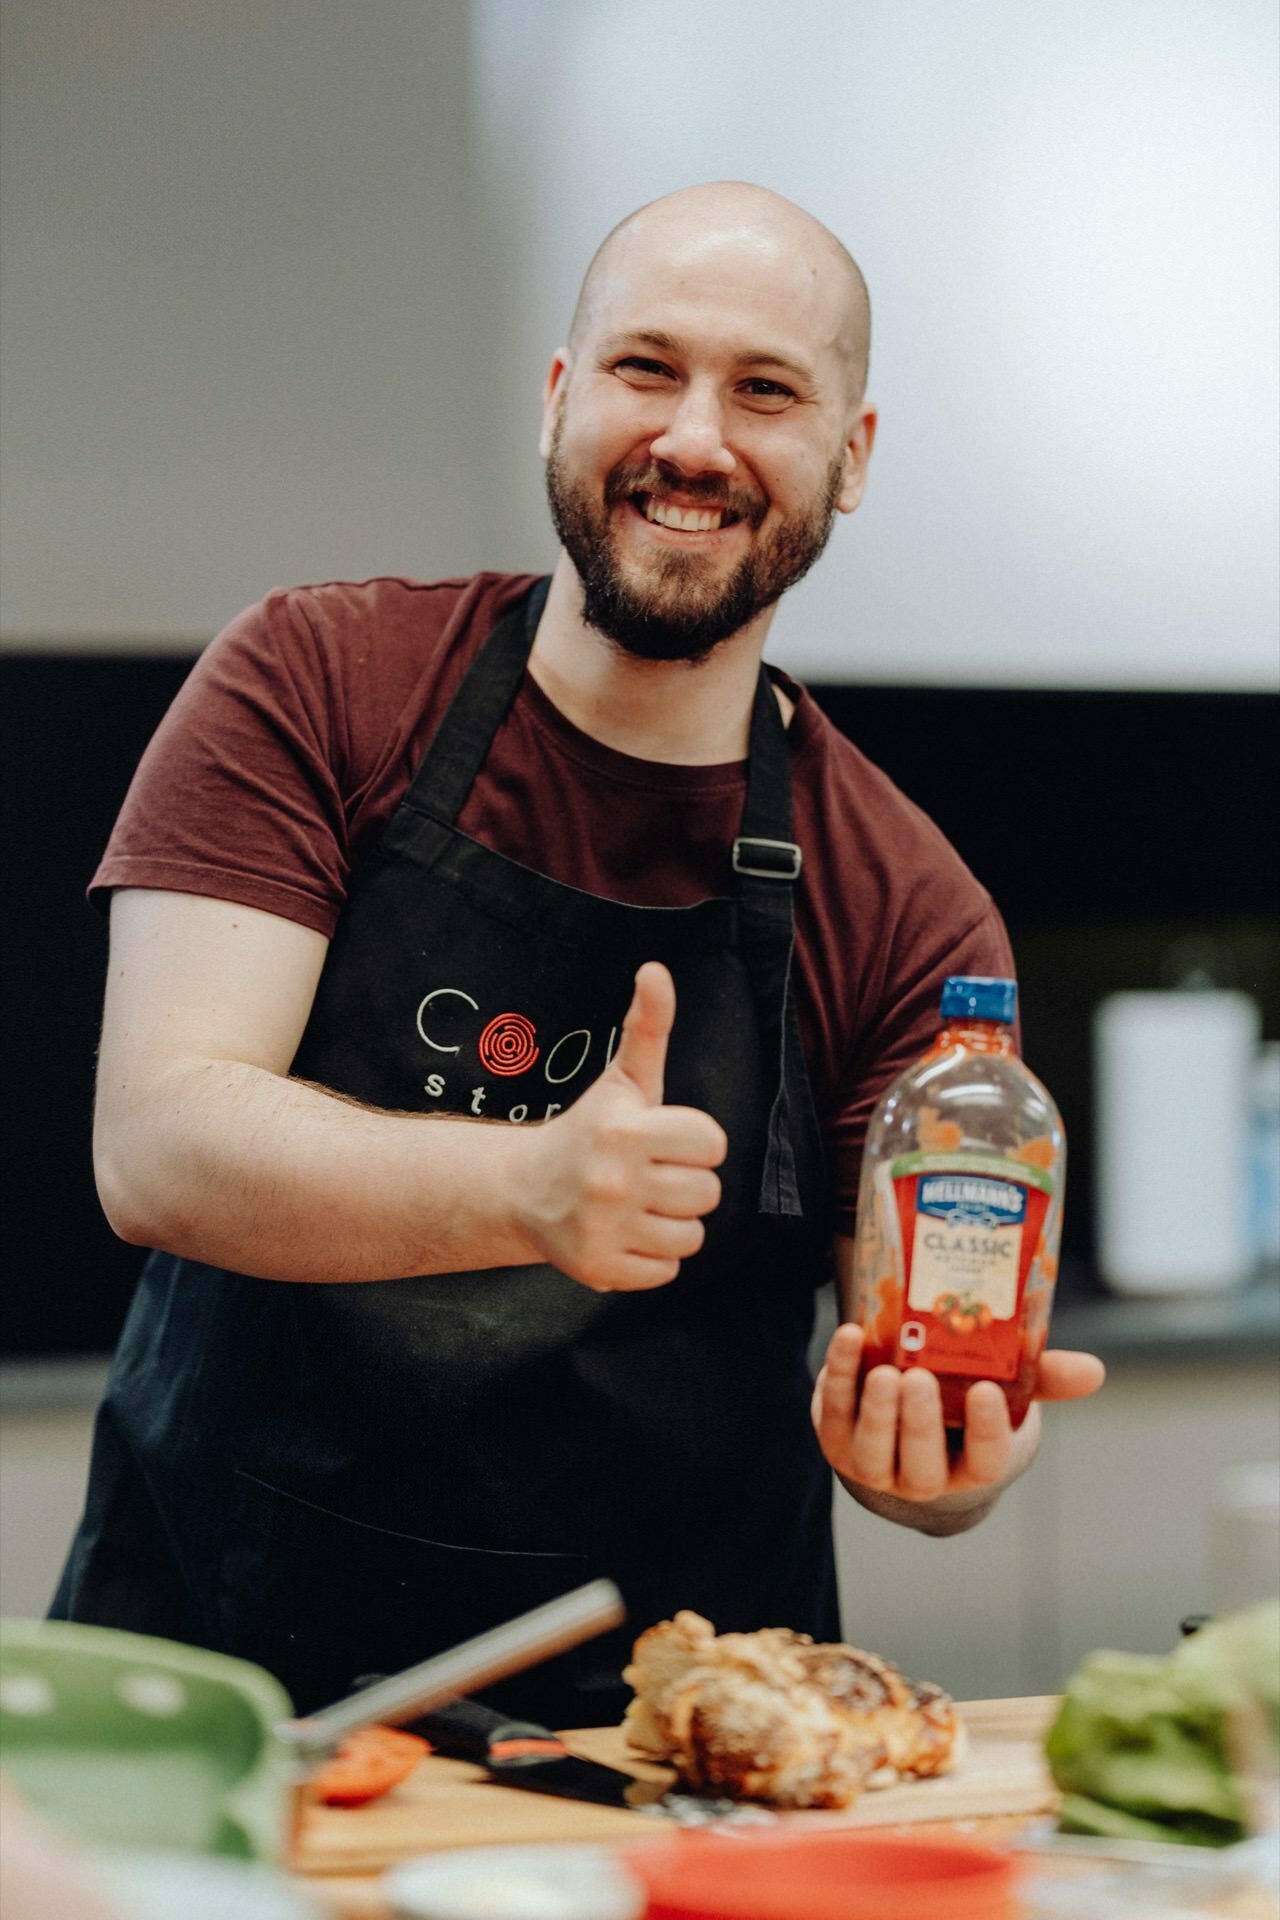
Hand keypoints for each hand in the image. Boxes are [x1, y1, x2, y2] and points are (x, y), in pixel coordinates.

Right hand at [521, 961, 727, 1291]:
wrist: (526, 1190)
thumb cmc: (592, 1130)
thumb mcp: (623, 1079)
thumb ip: (648, 1025)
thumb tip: (656, 969)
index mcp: (625, 1130)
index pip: (713, 1143)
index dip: (694, 1142)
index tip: (663, 1141)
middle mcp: (613, 1180)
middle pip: (708, 1193)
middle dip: (685, 1184)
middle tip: (649, 1175)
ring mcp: (604, 1228)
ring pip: (692, 1236)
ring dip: (672, 1222)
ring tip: (639, 1205)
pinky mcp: (599, 1269)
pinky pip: (667, 1271)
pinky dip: (652, 1257)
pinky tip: (625, 1233)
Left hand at [811, 1323, 1104, 1522]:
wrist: (904, 1425)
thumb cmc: (965, 1408)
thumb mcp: (1007, 1395)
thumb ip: (1042, 1378)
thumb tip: (1094, 1370)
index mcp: (971, 1468)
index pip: (982, 1462)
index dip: (984, 1432)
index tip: (987, 1392)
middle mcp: (921, 1477)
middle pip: (920, 1466)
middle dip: (919, 1424)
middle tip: (919, 1379)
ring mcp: (874, 1464)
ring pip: (872, 1451)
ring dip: (876, 1412)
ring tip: (884, 1371)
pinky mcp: (835, 1436)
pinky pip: (833, 1411)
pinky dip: (837, 1376)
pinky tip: (849, 1336)